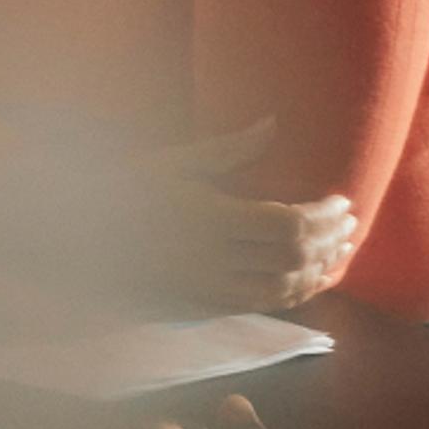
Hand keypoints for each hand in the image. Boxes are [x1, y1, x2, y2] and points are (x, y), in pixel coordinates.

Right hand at [115, 119, 357, 311]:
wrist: (78, 236)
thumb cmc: (124, 189)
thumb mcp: (171, 163)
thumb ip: (226, 150)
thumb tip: (272, 124)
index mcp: (204, 216)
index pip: (285, 224)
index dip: (323, 216)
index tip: (341, 202)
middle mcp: (207, 257)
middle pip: (292, 257)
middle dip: (330, 242)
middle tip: (350, 224)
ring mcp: (204, 286)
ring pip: (283, 288)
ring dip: (320, 271)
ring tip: (340, 252)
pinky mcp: (201, 304)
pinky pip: (261, 305)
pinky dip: (295, 294)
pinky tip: (313, 280)